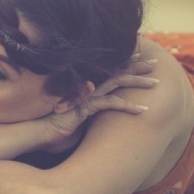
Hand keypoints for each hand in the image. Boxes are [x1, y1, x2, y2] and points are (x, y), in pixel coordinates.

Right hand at [37, 55, 157, 152]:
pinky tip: (143, 111)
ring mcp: (86, 96)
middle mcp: (87, 88)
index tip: (140, 59)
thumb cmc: (55, 130)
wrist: (38, 134)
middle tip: (155, 62)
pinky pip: (111, 103)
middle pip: (116, 72)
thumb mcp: (77, 121)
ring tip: (156, 83)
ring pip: (117, 82)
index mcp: (86, 88)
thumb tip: (99, 118)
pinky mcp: (85, 106)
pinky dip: (128, 106)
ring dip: (138, 82)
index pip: (109, 72)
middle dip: (137, 66)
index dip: (125, 64)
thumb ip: (88, 115)